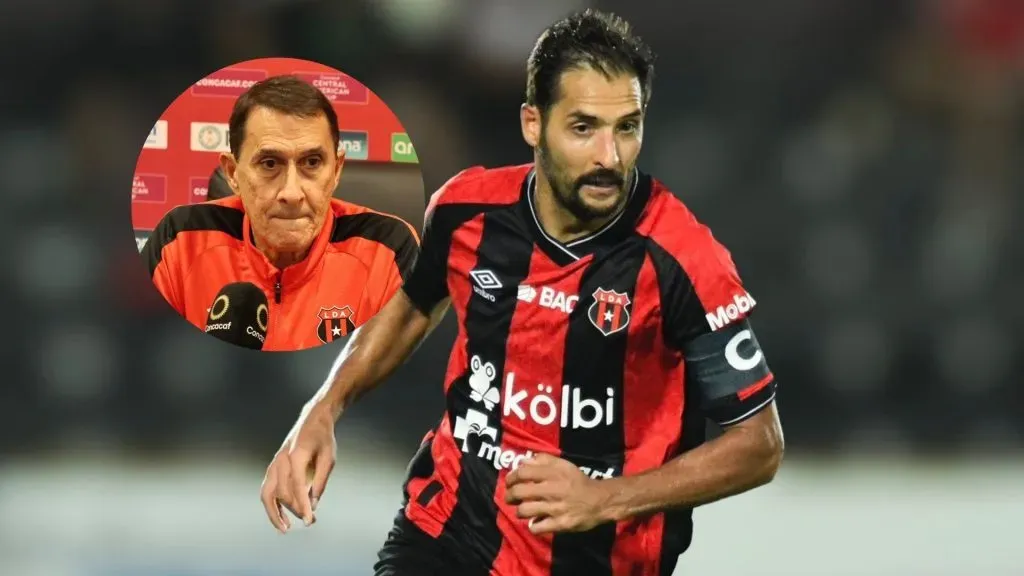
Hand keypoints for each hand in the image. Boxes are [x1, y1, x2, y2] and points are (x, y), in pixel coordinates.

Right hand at [260, 401, 336, 532]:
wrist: (312, 421)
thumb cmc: (323, 439)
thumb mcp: (328, 459)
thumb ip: (320, 482)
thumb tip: (313, 505)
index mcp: (296, 455)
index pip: (297, 486)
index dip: (302, 505)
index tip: (309, 520)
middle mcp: (281, 460)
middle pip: (283, 492)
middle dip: (295, 509)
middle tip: (310, 521)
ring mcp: (274, 463)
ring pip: (268, 493)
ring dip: (275, 512)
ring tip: (285, 528)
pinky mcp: (273, 467)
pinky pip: (267, 490)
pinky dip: (271, 505)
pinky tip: (280, 517)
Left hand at [504, 453, 614, 534]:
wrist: (600, 500)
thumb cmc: (578, 481)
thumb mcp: (563, 465)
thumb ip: (543, 460)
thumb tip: (521, 462)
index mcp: (553, 473)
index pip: (522, 473)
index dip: (510, 478)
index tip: (508, 482)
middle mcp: (553, 489)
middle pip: (519, 492)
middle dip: (509, 496)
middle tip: (510, 498)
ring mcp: (556, 508)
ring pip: (524, 510)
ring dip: (519, 511)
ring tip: (523, 510)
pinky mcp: (560, 524)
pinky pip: (536, 527)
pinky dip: (533, 526)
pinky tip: (536, 522)